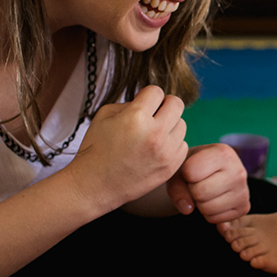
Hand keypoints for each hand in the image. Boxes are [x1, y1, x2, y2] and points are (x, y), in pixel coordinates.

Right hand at [68, 85, 188, 212]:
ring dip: (169, 125)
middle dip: (164, 105)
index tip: (141, 103)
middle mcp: (155, 134)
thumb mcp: (105, 115)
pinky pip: (183, 145)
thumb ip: (130, 102)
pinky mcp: (171, 167)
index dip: (147, 95)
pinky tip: (156, 149)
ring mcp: (166, 152)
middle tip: (153, 114)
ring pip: (182, 125)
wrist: (94, 185)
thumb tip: (149, 100)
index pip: (157, 91)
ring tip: (152, 134)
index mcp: (136, 117)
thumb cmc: (96, 148)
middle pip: (176, 104)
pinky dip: (172, 144)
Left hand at [167, 143, 249, 223]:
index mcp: (223, 153)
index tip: (192, 169)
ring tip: (207, 191)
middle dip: (192, 191)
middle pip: (200, 192)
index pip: (191, 172)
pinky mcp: (244, 208)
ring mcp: (244, 191)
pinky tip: (214, 200)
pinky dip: (209, 213)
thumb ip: (176, 186)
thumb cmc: (193, 167)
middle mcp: (238, 170)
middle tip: (199, 183)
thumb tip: (187, 209)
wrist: (211, 174)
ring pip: (207, 208)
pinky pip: (214, 219)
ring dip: (200, 204)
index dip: (185, 174)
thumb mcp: (179, 168)